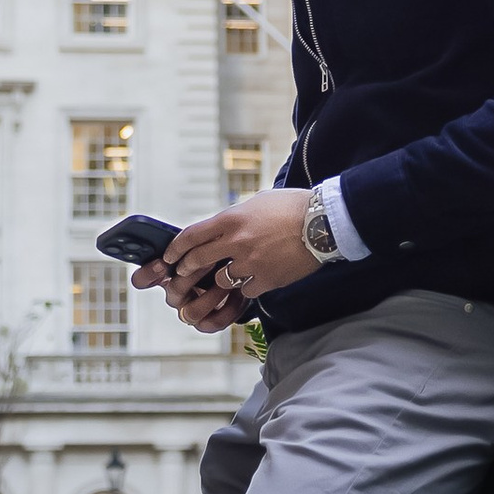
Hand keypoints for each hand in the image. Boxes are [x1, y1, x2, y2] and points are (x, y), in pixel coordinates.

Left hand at [158, 191, 318, 327]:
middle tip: (183, 273)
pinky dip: (248, 288)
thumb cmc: (294, 207)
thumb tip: (222, 226)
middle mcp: (236, 241)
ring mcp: (250, 263)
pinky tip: (255, 280)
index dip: (176, 248)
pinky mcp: (266, 280)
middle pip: (198, 260)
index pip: (191, 236)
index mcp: (231, 219)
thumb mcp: (258, 203)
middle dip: (186, 269)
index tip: (170, 256)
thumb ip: (236, 217)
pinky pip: (247, 291)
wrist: (323, 222)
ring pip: (221, 280)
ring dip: (220, 280)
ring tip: (225, 277)